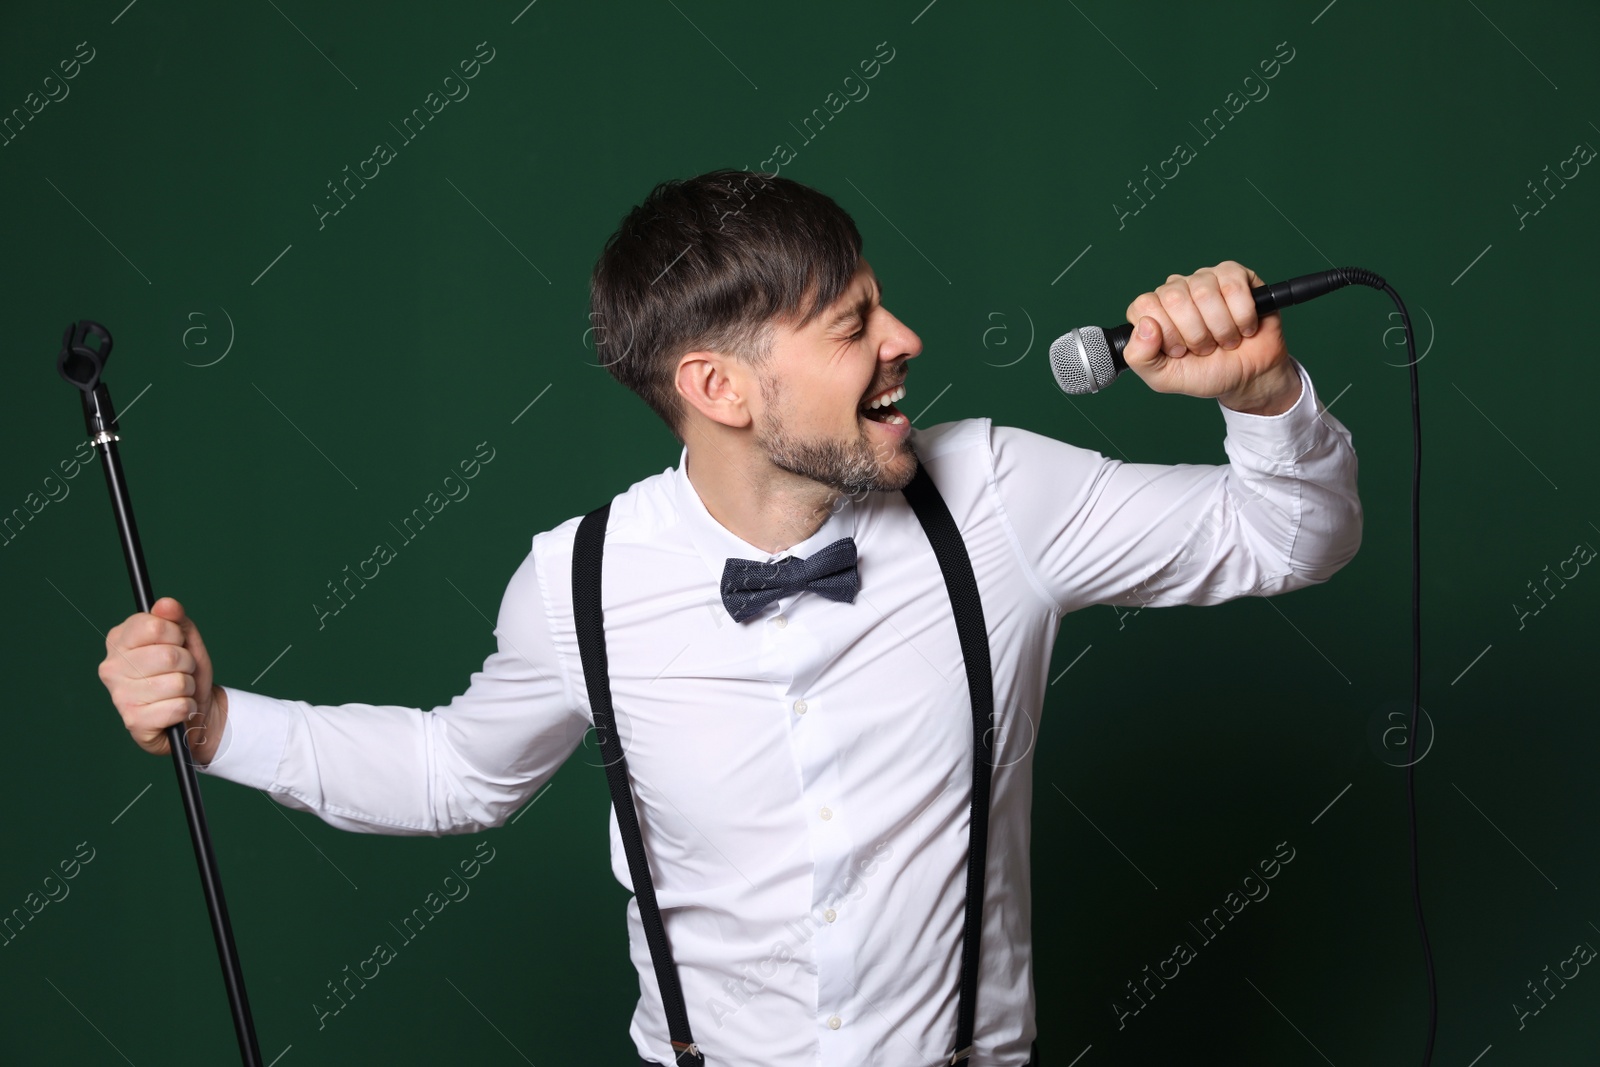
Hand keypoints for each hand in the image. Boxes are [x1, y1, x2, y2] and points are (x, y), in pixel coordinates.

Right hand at [98, 597, 226, 762]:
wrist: (194, 711)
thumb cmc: (185, 672)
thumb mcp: (186, 641)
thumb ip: (176, 619)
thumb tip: (167, 604)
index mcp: (119, 640)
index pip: (154, 625)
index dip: (176, 634)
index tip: (176, 643)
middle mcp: (111, 667)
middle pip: (169, 655)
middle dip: (187, 663)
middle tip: (181, 671)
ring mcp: (119, 696)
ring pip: (177, 682)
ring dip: (188, 687)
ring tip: (179, 691)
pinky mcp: (133, 721)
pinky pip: (178, 706)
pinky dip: (187, 708)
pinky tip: (177, 710)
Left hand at [1122, 260, 1300, 414]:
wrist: (1249, 376)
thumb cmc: (1206, 373)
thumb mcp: (1164, 377)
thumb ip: (1140, 357)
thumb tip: (1144, 325)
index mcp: (1153, 310)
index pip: (1144, 306)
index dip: (1166, 334)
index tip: (1180, 351)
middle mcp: (1175, 290)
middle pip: (1174, 298)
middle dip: (1194, 334)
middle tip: (1205, 347)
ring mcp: (1204, 279)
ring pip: (1204, 293)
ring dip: (1220, 328)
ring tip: (1224, 339)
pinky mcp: (1234, 275)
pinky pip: (1233, 287)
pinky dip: (1242, 316)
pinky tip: (1243, 326)